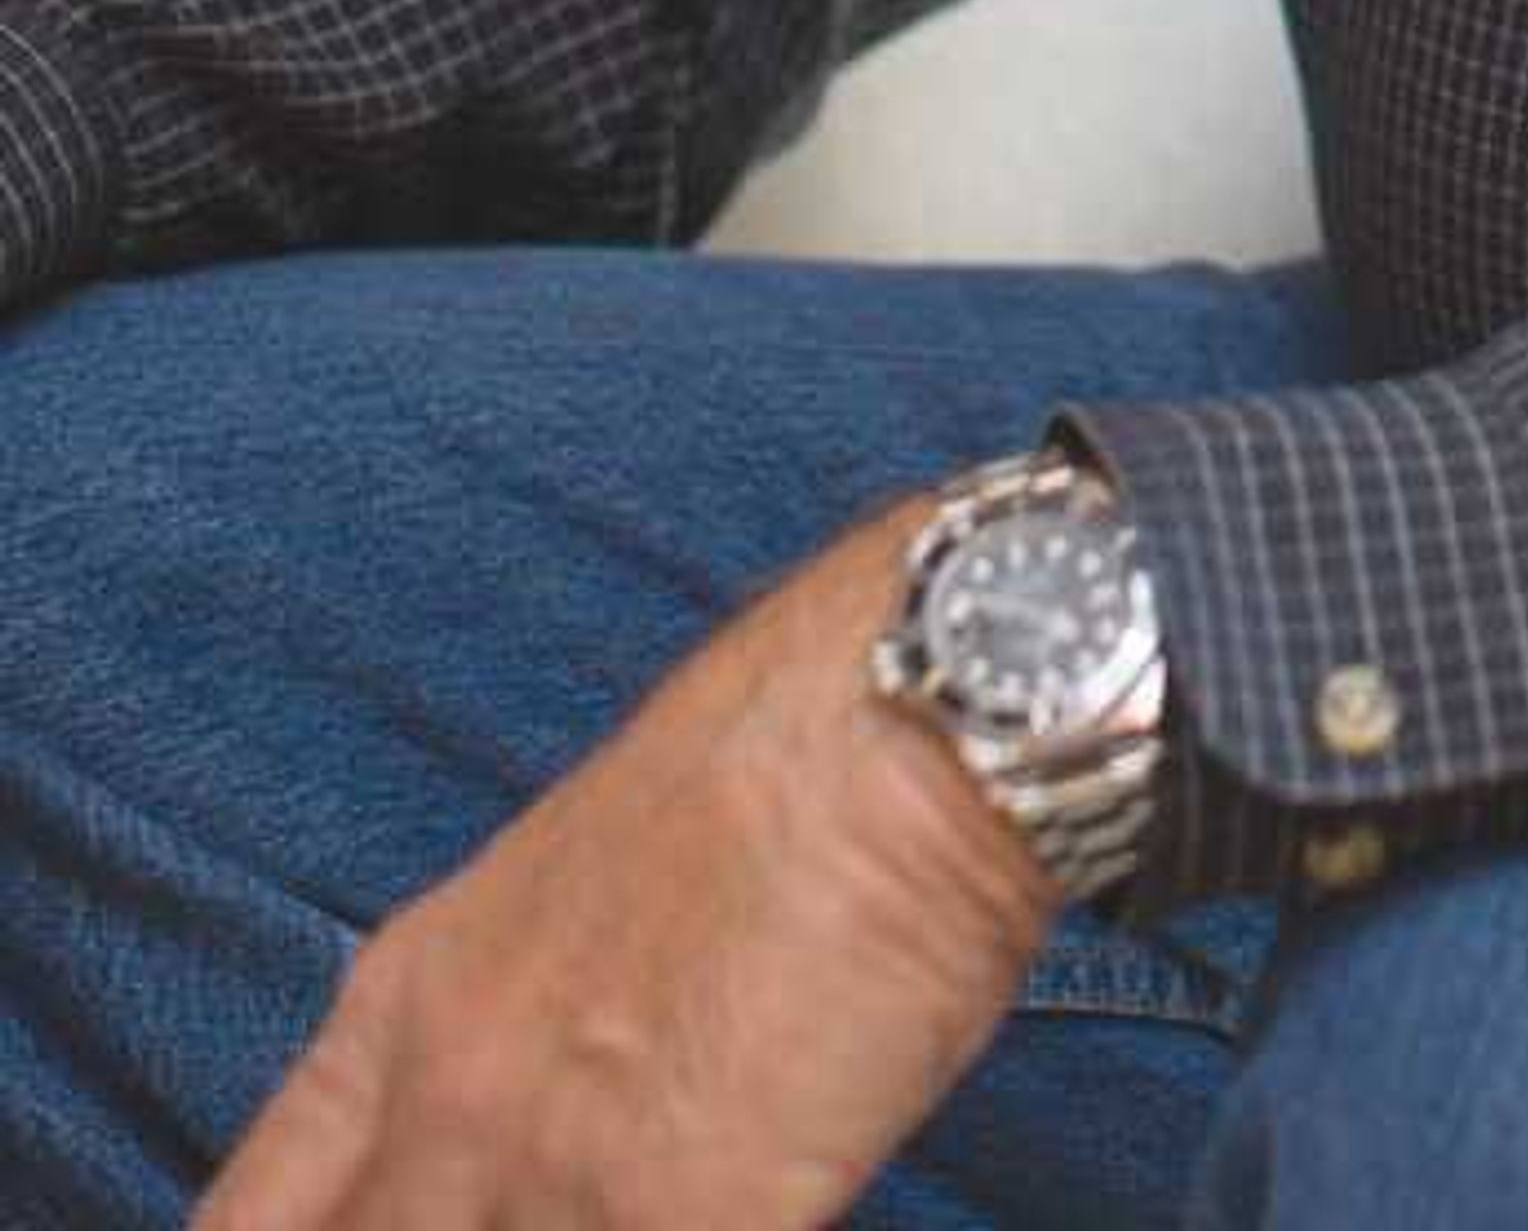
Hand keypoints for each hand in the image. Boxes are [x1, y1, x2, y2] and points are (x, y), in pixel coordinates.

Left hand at [197, 491, 1057, 1230]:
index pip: (250, 1222)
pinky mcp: (696, 1214)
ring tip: (654, 1199)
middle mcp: (447, 1100)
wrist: (921, 704)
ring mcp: (557, 1173)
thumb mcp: (571, 873)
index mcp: (407, 999)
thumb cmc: (783, 749)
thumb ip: (511, 1016)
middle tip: (539, 1211)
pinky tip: (755, 1207)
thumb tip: (532, 1116)